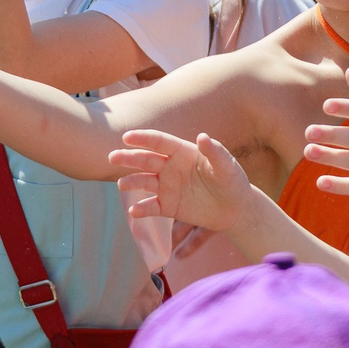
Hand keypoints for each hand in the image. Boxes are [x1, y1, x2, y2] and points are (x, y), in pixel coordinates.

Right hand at [110, 129, 253, 232]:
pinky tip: (134, 211)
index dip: (143, 138)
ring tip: (122, 184)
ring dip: (131, 182)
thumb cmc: (233, 181)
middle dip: (129, 158)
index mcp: (183, 152)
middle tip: (112, 157)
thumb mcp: (227, 166)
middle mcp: (171, 167)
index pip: (159, 142)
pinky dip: (142, 209)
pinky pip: (151, 207)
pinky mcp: (168, 206)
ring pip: (144, 182)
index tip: (127, 137)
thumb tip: (202, 137)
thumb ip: (215, 152)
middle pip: (146, 160)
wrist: (236, 209)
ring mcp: (167, 187)